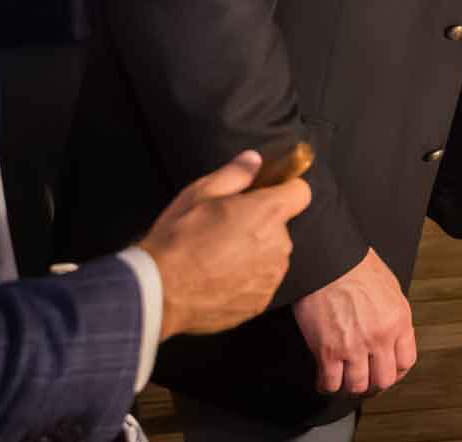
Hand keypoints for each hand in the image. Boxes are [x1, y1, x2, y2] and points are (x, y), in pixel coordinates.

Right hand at [139, 150, 310, 338]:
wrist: (161, 291)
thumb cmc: (179, 238)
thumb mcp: (201, 193)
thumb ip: (235, 174)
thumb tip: (254, 160)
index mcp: (268, 213)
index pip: (300, 192)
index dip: (284, 190)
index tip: (265, 195)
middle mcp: (279, 245)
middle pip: (281, 226)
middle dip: (260, 224)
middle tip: (225, 228)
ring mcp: (271, 277)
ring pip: (272, 256)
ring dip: (254, 254)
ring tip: (218, 256)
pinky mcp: (260, 302)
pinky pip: (261, 282)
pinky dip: (246, 280)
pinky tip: (218, 278)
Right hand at [292, 246, 416, 395]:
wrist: (328, 260)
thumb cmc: (355, 266)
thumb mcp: (390, 288)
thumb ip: (393, 316)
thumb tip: (392, 335)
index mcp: (398, 320)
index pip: (406, 362)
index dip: (396, 371)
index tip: (387, 371)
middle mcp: (380, 337)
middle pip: (383, 380)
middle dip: (374, 383)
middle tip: (365, 378)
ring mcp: (354, 346)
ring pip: (357, 386)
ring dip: (350, 385)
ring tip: (344, 377)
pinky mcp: (328, 350)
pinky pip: (330, 383)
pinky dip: (327, 385)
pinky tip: (325, 378)